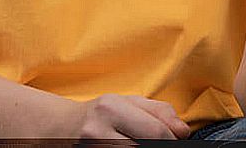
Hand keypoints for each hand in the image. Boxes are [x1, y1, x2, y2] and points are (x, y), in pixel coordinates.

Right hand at [61, 94, 189, 139]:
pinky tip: (129, 147)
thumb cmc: (100, 115)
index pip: (157, 131)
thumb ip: (159, 111)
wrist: (62, 127)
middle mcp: (98, 131)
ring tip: (139, 143)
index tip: (175, 141)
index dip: (172, 140)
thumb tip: (183, 131)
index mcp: (111, 108)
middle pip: (147, 147)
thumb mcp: (128, 103)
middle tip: (161, 144)